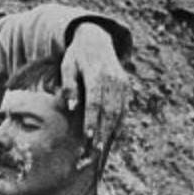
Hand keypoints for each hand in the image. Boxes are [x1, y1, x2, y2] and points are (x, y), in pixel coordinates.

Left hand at [61, 23, 128, 151]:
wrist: (97, 41)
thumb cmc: (76, 57)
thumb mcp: (67, 66)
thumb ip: (69, 86)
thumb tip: (71, 107)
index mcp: (97, 73)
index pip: (96, 101)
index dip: (93, 120)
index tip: (88, 138)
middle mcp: (113, 79)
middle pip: (108, 111)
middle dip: (101, 133)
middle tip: (92, 154)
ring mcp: (122, 84)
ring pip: (118, 113)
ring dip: (109, 134)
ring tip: (99, 152)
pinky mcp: (126, 88)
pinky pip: (123, 110)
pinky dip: (117, 126)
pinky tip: (110, 140)